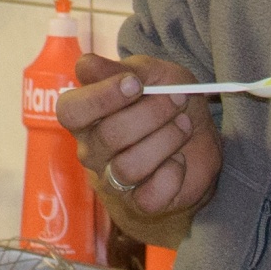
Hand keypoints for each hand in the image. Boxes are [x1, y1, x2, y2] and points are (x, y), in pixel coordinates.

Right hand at [55, 50, 219, 227]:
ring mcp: (113, 180)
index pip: (71, 110)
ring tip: (184, 126)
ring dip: (166, 140)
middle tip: (177, 100)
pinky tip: (179, 160)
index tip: (135, 83)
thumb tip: (86, 66)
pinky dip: (173, 174)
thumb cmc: (168, 104)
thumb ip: (124, 70)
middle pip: (109, 135)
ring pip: (130, 166)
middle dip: (152, 113)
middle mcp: (92, 150)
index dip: (102, 96)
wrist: (199, 142)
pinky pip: (150, 196)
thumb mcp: (155, 76)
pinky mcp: (139, 203)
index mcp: (86, 116)